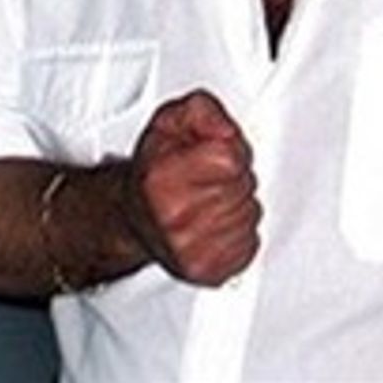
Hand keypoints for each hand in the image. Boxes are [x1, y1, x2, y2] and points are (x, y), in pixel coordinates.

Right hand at [124, 89, 261, 285]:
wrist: (132, 219)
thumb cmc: (154, 173)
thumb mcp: (170, 124)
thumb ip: (201, 112)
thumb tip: (224, 128)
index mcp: (163, 179)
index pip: (231, 159)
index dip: (231, 152)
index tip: (214, 155)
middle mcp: (175, 219)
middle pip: (244, 186)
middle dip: (235, 178)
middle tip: (210, 180)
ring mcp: (191, 250)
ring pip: (250, 215)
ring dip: (238, 205)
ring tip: (210, 202)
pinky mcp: (207, 271)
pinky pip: (250, 243)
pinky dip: (240, 233)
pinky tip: (215, 226)